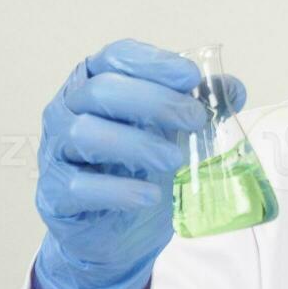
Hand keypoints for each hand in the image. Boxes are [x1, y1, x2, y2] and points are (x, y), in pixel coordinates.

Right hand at [30, 39, 245, 288]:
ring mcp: (54, 149)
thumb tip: (232, 89)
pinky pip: (78, 185)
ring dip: (136, 143)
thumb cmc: (136, 168)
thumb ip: (197, 106)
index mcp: (94, 81)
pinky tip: (150, 195)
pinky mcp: (54, 193)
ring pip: (85, 132)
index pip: (116, 56)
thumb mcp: (171, 133)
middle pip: (102, 90)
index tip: (192, 77)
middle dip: (154, 101)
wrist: (111, 231)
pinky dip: (118, 190)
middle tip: (195, 120)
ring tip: (175, 160)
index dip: (154, 62)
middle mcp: (67, 108)